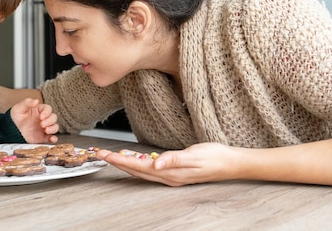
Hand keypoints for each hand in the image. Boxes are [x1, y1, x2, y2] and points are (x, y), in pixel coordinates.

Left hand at [10, 98, 58, 143]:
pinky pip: (51, 138)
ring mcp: (44, 128)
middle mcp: (43, 119)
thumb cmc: (15, 117)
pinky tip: (52, 139)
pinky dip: (54, 139)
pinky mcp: (42, 137)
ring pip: (54, 127)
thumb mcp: (19, 108)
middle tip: (42, 124)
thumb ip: (27, 103)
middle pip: (53, 117)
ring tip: (46, 130)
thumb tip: (36, 101)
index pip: (48, 109)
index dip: (47, 112)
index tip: (41, 116)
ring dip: (53, 128)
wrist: (10, 130)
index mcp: (39, 111)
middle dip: (50, 121)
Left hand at [97, 143, 235, 185]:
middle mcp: (168, 177)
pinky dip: (138, 164)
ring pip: (142, 171)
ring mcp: (171, 176)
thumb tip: (157, 166)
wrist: (231, 163)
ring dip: (125, 164)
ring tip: (111, 157)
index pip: (139, 167)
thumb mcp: (195, 155)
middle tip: (100, 154)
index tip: (105, 155)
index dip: (120, 161)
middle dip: (117, 162)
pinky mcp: (174, 171)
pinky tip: (133, 159)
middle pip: (136, 170)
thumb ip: (175, 159)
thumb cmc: (215, 157)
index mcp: (171, 173)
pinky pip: (150, 169)